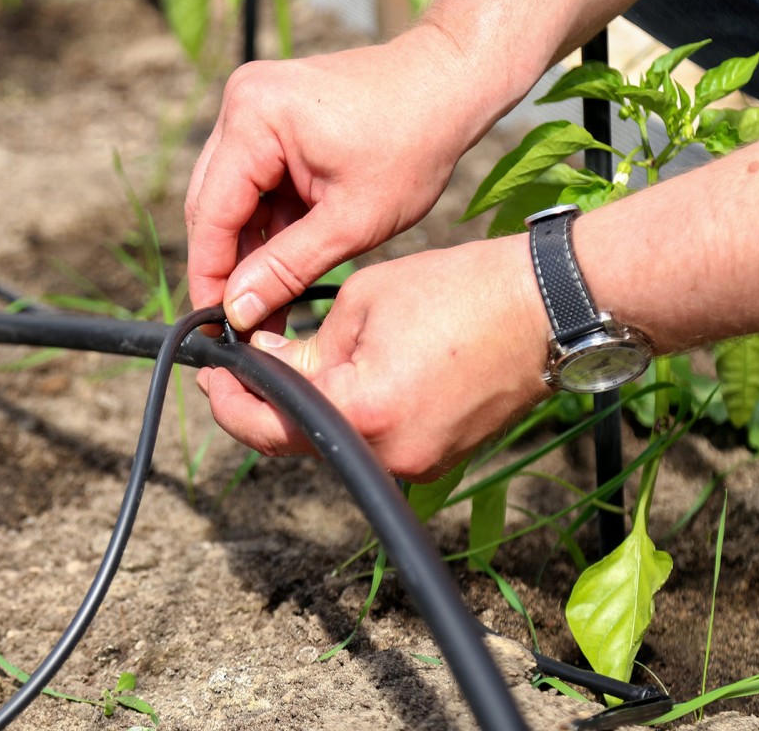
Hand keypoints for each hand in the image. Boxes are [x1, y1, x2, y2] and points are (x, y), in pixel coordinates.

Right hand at [184, 22, 495, 332]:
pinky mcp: (270, 118)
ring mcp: (254, 107)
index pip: (212, 212)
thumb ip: (286, 268)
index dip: (209, 274)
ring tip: (264, 306)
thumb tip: (237, 312)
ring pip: (231, 197)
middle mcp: (242, 102)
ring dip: (248, 249)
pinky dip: (267, 224)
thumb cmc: (415, 141)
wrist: (451, 83)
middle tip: (238, 324)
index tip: (213, 325)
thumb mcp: (352, 222)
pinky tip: (279, 269)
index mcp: (255, 117)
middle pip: (213, 204)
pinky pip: (254, 182)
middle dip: (227, 266)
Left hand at [196, 233, 553, 480]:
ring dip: (303, 408)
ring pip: (332, 443)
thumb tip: (261, 363)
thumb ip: (301, 348)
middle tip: (238, 366)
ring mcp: (414, 466)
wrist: (546, 310)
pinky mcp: (435, 461)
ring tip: (287, 362)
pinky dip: (347, 414)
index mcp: (358, 411)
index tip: (212, 369)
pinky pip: (371, 443)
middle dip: (259, 404)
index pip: (264, 421)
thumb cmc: (457, 292)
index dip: (227, 396)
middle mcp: (385, 455)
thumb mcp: (360, 302)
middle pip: (293, 443)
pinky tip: (342, 376)